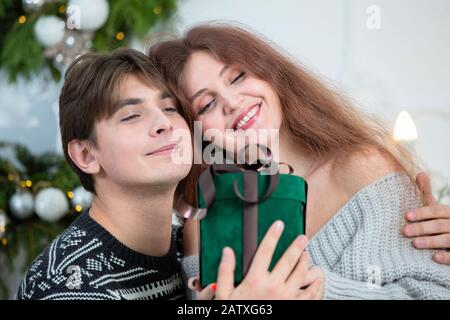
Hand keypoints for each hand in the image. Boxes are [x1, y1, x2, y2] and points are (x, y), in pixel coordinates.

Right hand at [191, 220, 323, 298]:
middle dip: (297, 246)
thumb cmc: (237, 312)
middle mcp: (273, 287)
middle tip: (303, 238)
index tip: (278, 224)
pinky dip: (315, 284)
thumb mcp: (224, 294)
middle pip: (288, 261)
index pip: (265, 251)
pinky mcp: (293, 307)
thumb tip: (227, 251)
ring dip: (305, 262)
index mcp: (255, 281)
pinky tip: (316, 277)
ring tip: (307, 254)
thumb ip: (225, 271)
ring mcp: (286, 298)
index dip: (272, 235)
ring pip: (301, 275)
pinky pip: (309, 294)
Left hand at [402, 172, 449, 264]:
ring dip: (432, 242)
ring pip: (448, 239)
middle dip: (422, 228)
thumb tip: (420, 173)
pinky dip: (447, 257)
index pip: (437, 210)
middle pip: (440, 225)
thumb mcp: (438, 209)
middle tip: (404, 231)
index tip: (406, 216)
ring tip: (415, 243)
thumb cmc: (444, 222)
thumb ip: (428, 193)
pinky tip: (435, 258)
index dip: (422, 213)